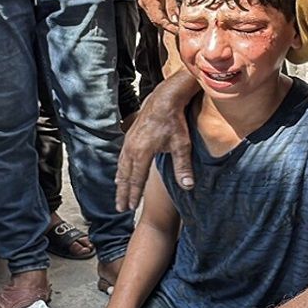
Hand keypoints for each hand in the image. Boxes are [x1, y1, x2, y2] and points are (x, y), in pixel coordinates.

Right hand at [115, 80, 192, 210]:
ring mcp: (128, 141)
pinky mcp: (130, 136)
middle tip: (120, 208)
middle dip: (123, 193)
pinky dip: (120, 168)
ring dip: (120, 181)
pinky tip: (121, 172)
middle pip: (125, 176)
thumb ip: (183, 167)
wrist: (165, 99)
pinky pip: (122, 157)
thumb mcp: (181, 145)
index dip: (133, 195)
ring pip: (121, 166)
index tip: (130, 208)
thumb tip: (188, 187)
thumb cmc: (174, 121)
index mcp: (142, 153)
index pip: (136, 180)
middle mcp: (131, 149)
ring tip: (119, 193)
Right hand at [138, 0, 178, 32]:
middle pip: (156, 20)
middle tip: (179, 29)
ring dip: (166, 20)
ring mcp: (145, 3)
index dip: (168, 26)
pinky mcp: (148, 1)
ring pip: (156, 17)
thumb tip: (175, 20)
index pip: (158, 19)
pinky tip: (172, 16)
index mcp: (148, 1)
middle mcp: (144, 4)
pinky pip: (156, 12)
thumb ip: (172, 5)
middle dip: (167, 25)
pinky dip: (164, 15)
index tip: (177, 31)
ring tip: (177, 24)